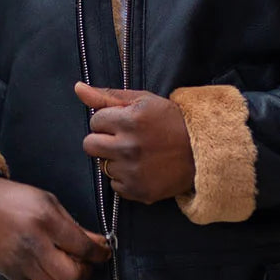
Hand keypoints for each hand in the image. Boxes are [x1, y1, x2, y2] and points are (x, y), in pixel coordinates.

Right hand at [0, 177, 110, 279]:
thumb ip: (74, 226)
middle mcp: (34, 246)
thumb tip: (97, 244)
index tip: (103, 253)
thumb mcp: (49, 203)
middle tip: (86, 264)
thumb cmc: (14, 200)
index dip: (99, 254)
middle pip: (71, 277)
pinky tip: (50, 270)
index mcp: (46, 222)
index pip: (83, 249)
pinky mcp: (11, 275)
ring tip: (69, 268)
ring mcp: (20, 263)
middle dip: (85, 273)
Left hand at [74, 82, 194, 203]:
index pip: (94, 121)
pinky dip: (125, 179)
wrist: (201, 153)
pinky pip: (115, 186)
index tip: (124, 123)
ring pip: (102, 166)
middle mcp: (129, 147)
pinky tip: (143, 169)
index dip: (108, 121)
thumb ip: (107, 96)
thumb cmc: (171, 122)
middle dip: (103, 141)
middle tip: (124, 140)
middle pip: (89, 145)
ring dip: (115, 161)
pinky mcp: (137, 191)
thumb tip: (78, 88)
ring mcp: (132, 171)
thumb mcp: (143, 101)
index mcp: (130, 120)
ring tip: (138, 155)